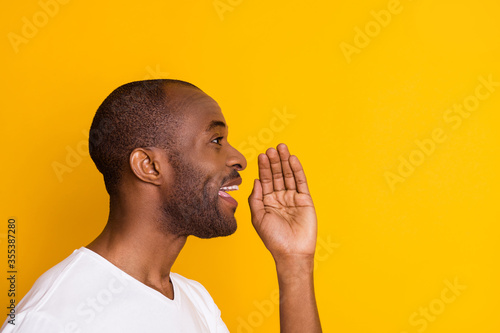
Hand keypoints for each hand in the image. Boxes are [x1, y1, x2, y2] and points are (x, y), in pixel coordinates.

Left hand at [248, 143, 317, 262]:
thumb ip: (255, 198)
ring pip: (288, 175)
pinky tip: (292, 160)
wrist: (291, 253)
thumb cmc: (273, 238)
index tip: (261, 155)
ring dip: (285, 162)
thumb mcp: (258, 217)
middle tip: (272, 148)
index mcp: (267, 201)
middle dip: (274, 161)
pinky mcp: (305, 200)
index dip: (263, 167)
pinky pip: (300, 182)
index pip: (265, 180)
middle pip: (276, 174)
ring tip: (282, 148)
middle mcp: (279, 197)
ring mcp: (292, 198)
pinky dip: (297, 170)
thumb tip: (256, 180)